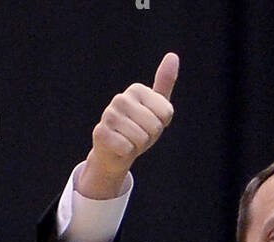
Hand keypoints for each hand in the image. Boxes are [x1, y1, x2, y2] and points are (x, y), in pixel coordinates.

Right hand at [80, 53, 178, 195]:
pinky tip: (118, 148)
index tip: (149, 124)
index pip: (166, 113)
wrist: (116, 152)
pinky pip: (127, 148)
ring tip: (129, 141)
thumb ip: (164, 83)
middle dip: (149, 137)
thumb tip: (173, 55)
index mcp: (137, 90)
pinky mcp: (101, 133)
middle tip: (138, 135)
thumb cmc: (139, 129)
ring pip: (141, 138)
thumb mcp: (156, 107)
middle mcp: (121, 98)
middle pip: (154, 126)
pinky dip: (126, 153)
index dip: (161, 125)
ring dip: (137, 146)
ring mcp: (109, 115)